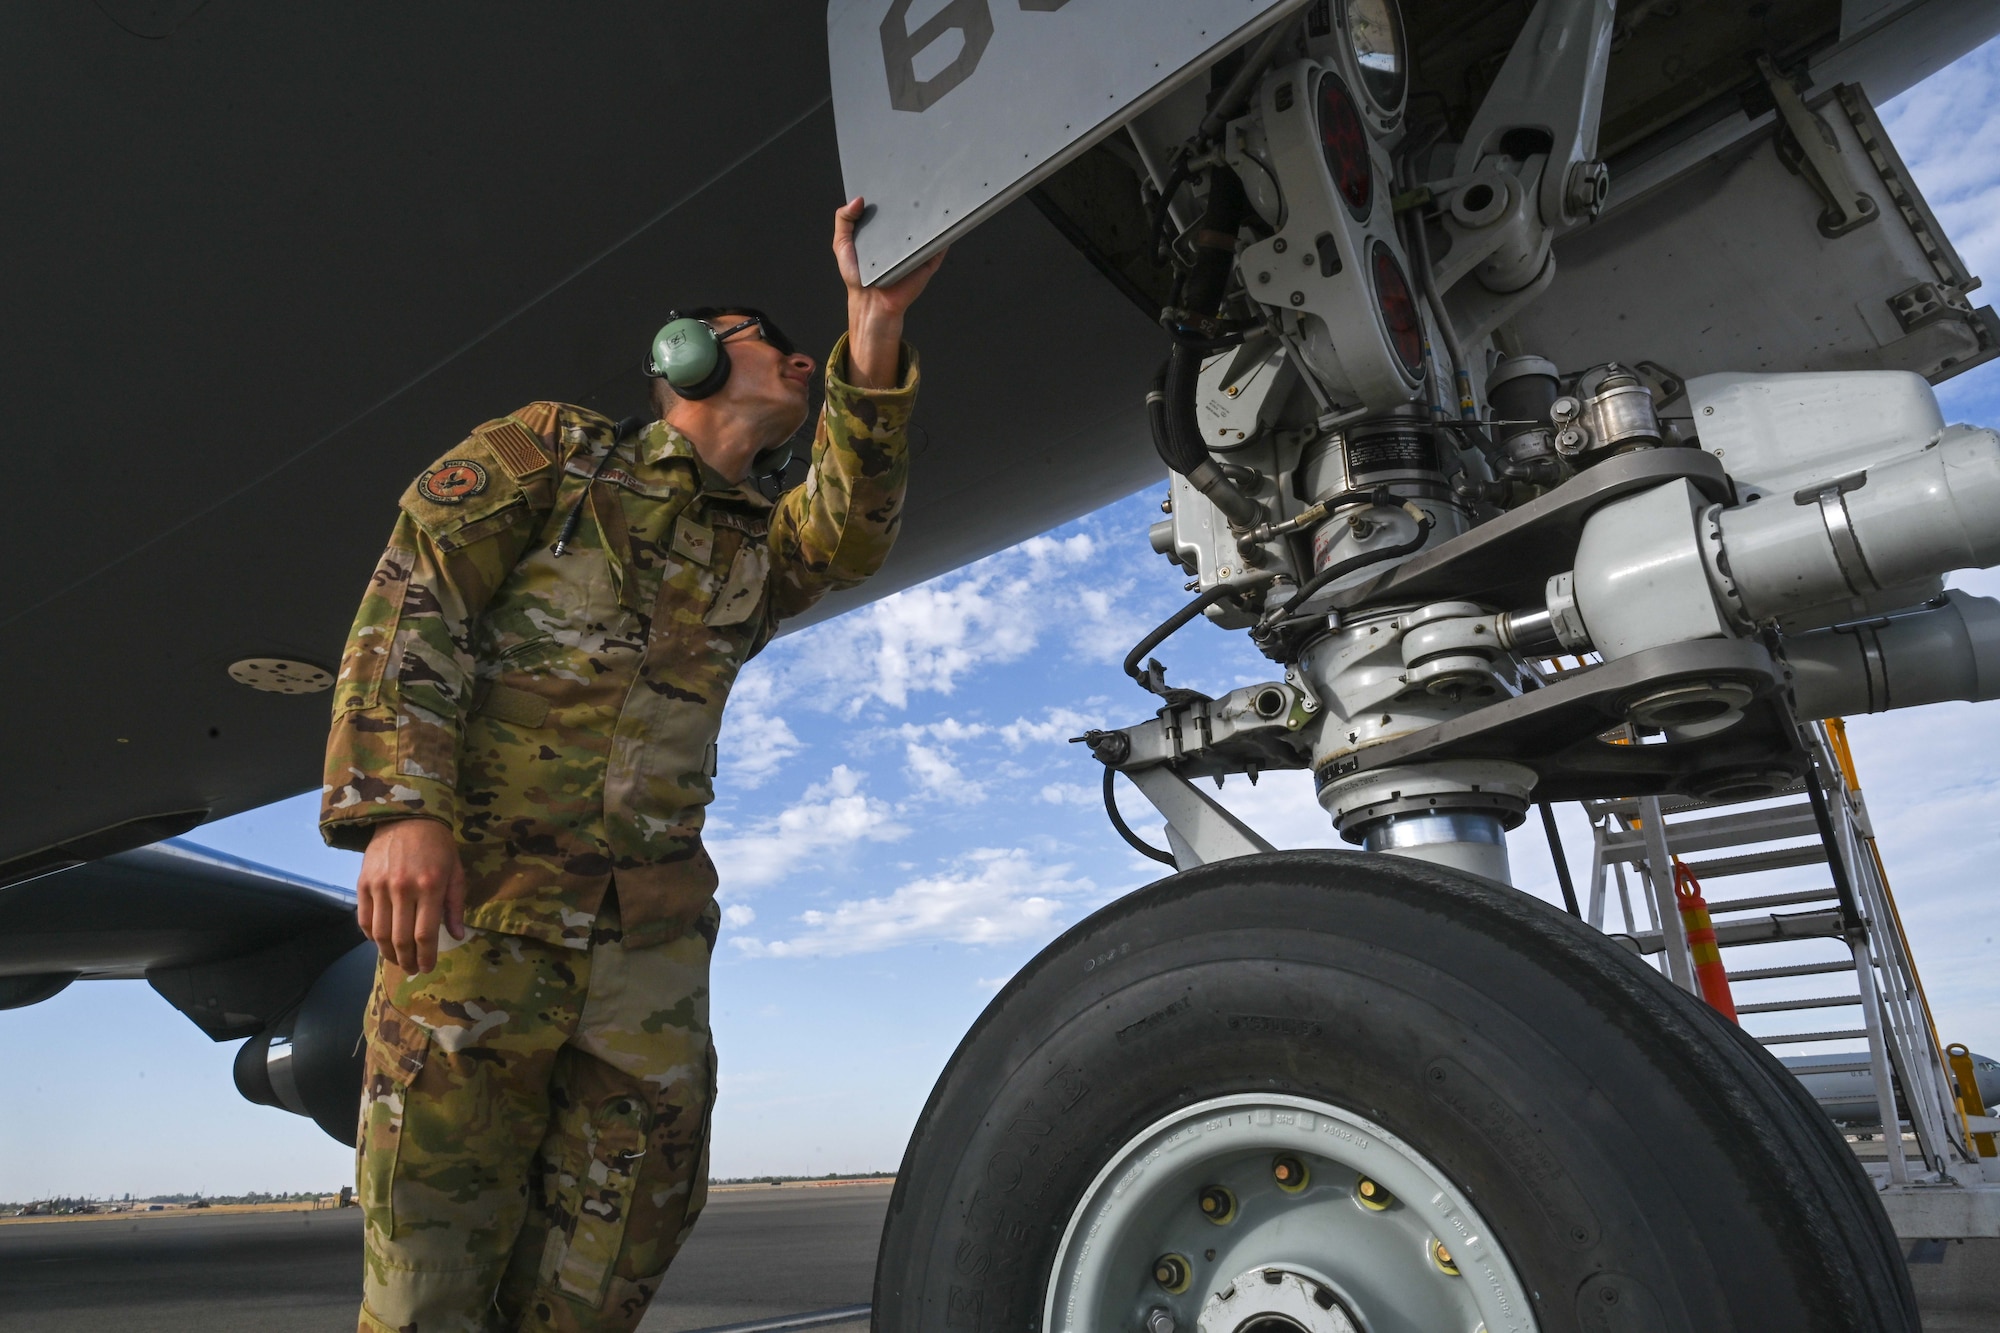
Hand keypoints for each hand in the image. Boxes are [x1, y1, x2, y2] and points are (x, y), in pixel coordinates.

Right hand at [356, 817, 465, 974]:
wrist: (406, 817)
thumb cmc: (438, 845)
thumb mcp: (456, 872)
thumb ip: (455, 905)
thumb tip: (458, 936)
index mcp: (431, 887)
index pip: (425, 934)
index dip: (426, 956)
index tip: (427, 968)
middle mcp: (403, 889)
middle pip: (401, 939)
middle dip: (407, 960)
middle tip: (412, 970)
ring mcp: (380, 886)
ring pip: (379, 933)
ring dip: (388, 953)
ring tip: (397, 960)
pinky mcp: (363, 883)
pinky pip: (364, 918)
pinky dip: (371, 936)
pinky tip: (380, 942)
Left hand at [834, 196, 944, 389]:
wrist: (874, 303)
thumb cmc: (858, 277)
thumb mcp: (842, 244)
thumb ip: (844, 220)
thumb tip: (859, 199)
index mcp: (883, 230)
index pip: (890, 207)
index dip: (892, 192)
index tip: (894, 175)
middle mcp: (901, 237)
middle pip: (911, 213)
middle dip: (914, 198)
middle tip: (916, 181)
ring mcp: (916, 248)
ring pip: (928, 226)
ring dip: (933, 213)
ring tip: (933, 195)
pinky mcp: (928, 260)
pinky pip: (939, 244)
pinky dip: (944, 234)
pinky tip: (943, 220)